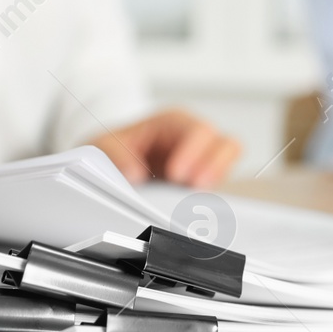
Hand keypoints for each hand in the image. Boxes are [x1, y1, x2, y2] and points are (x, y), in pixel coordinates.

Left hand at [89, 109, 240, 187]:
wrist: (114, 160)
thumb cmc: (116, 147)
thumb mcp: (104, 144)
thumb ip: (116, 155)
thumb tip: (133, 174)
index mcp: (174, 123)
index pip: (198, 131)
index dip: (193, 152)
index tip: (176, 174)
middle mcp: (194, 139)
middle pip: (225, 144)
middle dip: (214, 167)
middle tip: (195, 187)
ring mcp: (202, 161)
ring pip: (228, 165)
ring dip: (216, 181)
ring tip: (196, 199)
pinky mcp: (202, 182)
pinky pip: (219, 186)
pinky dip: (212, 196)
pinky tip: (196, 208)